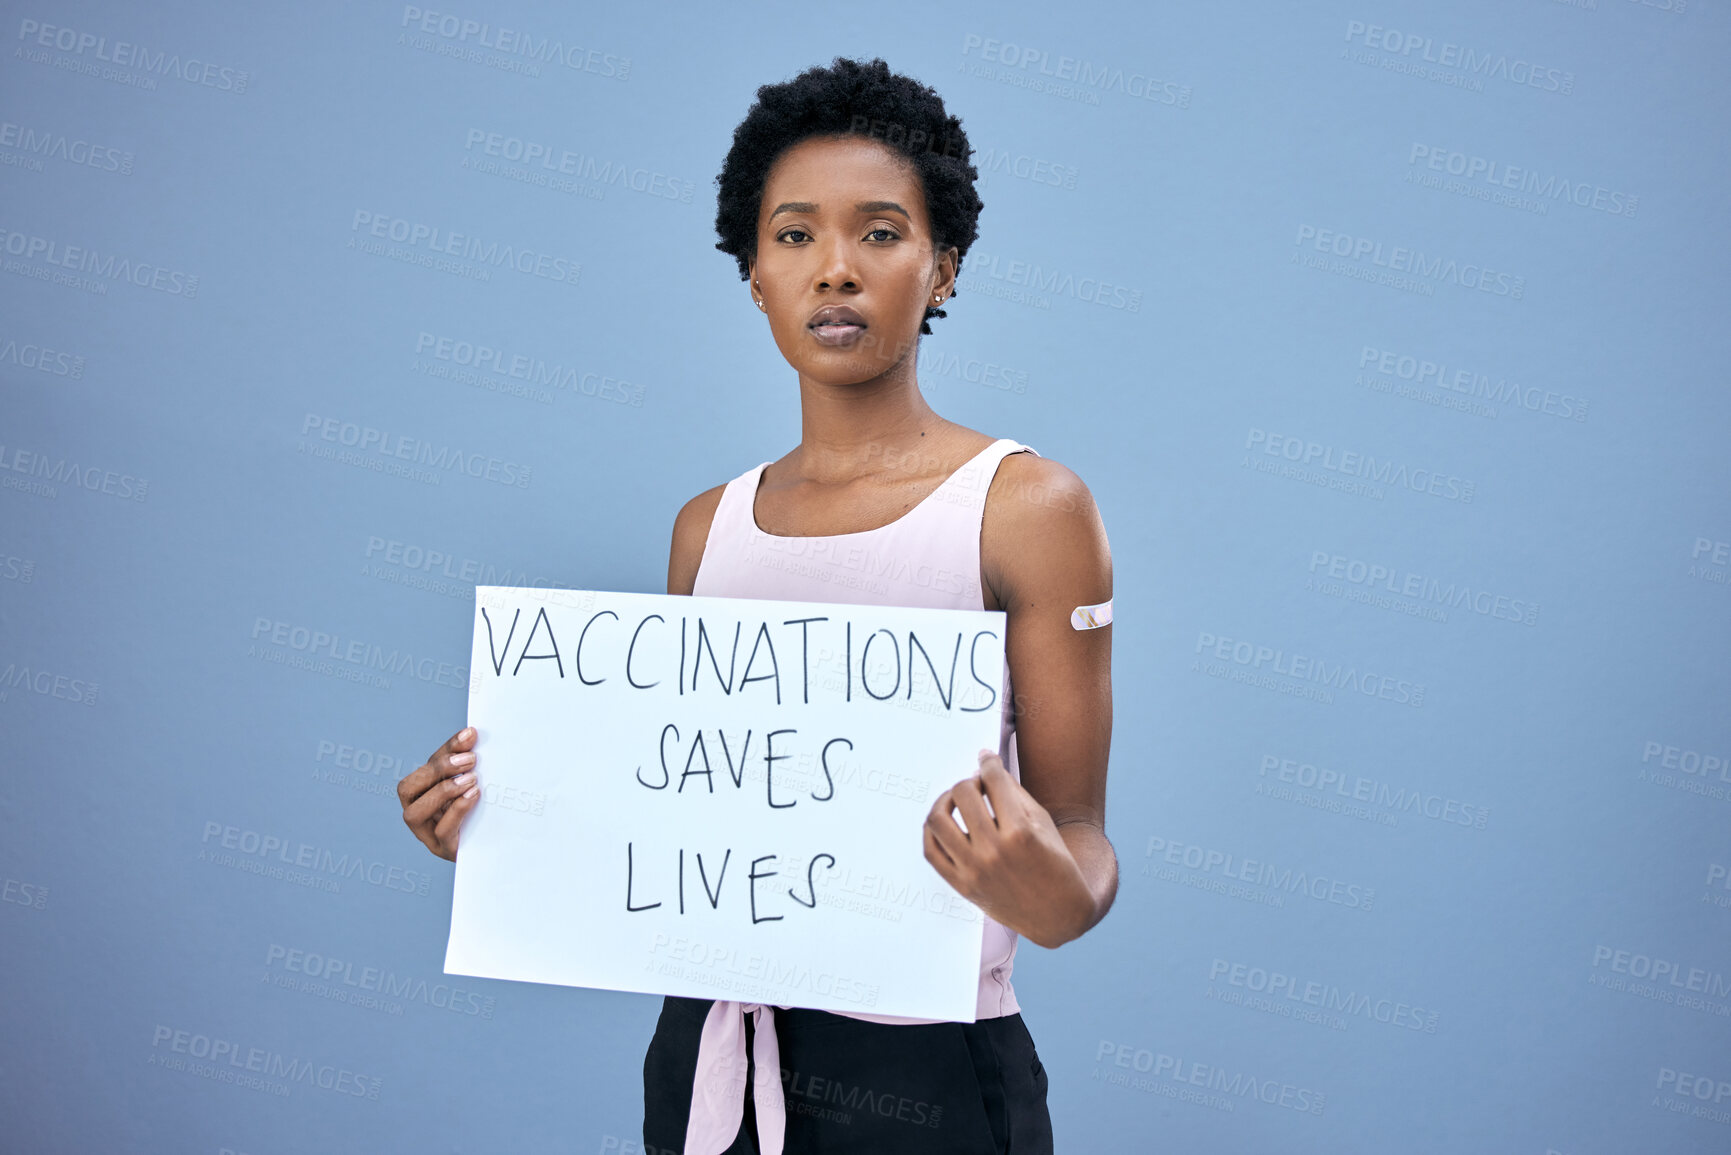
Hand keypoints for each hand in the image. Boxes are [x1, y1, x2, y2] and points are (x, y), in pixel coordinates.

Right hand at [397, 726, 479, 861]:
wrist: (500, 844)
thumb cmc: (484, 809)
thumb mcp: (474, 784)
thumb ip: (468, 763)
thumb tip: (471, 733)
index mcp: (423, 794)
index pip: (424, 768)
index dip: (445, 749)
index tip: (470, 735)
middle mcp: (418, 814)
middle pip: (407, 788)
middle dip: (438, 770)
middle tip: (470, 760)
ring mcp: (428, 835)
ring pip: (414, 813)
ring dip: (442, 791)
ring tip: (471, 779)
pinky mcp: (445, 850)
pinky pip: (442, 831)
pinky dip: (457, 810)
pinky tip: (474, 795)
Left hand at [922, 749, 1096, 948]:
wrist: (1057, 915)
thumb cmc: (1055, 864)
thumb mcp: (1043, 823)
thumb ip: (1014, 793)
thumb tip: (985, 767)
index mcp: (1020, 832)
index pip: (994, 780)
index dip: (989, 763)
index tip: (986, 758)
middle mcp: (994, 851)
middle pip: (963, 793)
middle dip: (970, 781)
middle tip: (977, 784)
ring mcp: (974, 870)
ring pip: (938, 820)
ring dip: (944, 801)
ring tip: (955, 801)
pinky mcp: (962, 886)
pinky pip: (931, 851)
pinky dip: (932, 831)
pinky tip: (944, 823)